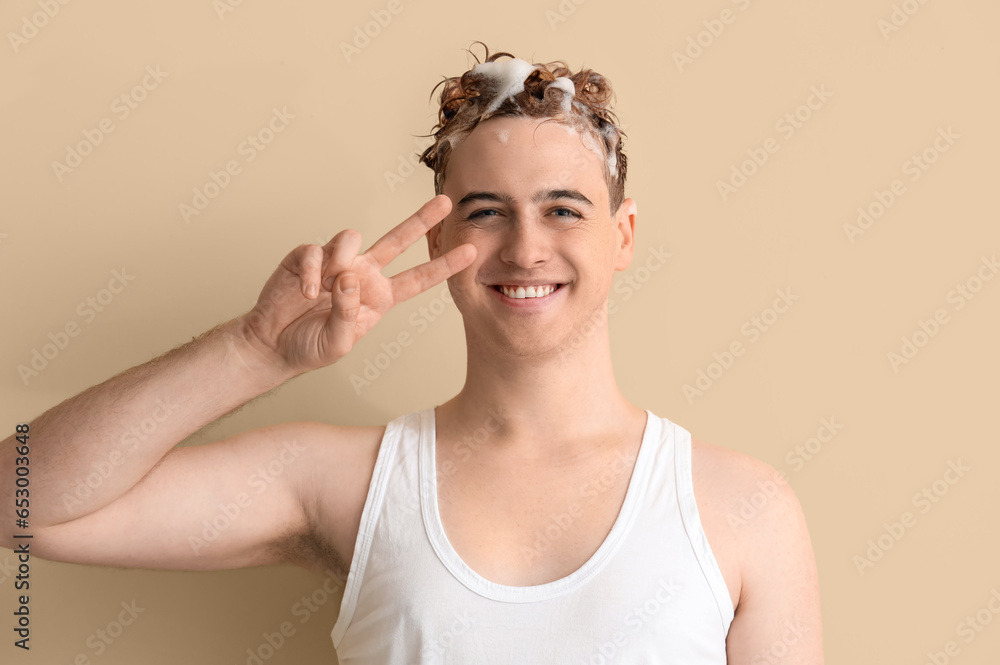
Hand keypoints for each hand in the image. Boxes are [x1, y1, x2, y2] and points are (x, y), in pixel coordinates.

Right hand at [240, 195, 474, 374]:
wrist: (271, 344)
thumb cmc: (309, 347)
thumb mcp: (338, 343)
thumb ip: (348, 315)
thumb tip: (348, 278)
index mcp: (380, 297)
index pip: (418, 279)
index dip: (443, 265)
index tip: (471, 252)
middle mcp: (363, 274)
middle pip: (398, 240)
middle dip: (421, 219)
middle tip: (445, 202)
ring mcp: (336, 263)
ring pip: (351, 238)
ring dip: (341, 259)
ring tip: (325, 289)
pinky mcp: (307, 258)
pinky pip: (315, 251)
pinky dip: (312, 272)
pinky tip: (306, 293)